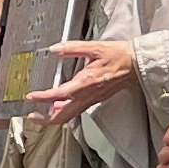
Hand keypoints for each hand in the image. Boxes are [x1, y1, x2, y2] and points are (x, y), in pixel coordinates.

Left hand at [21, 37, 140, 125]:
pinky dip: (65, 111)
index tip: (31, 97)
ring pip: (70, 116)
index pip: (59, 94)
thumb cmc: (119, 56)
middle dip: (45, 120)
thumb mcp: (94, 47)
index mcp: (85, 82)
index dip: (43, 97)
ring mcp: (92, 100)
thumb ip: (72, 48)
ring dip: (54, 117)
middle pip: (63, 116)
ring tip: (42, 114)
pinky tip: (59, 105)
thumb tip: (55, 49)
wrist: (137, 64)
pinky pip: (77, 110)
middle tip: (31, 116)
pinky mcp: (95, 99)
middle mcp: (88, 95)